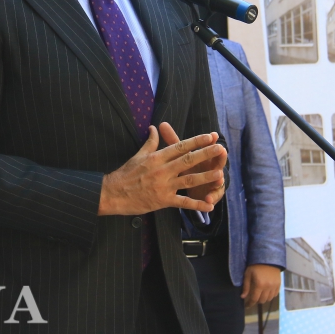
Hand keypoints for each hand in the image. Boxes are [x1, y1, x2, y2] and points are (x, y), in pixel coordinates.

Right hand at [98, 123, 225, 215]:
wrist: (113, 193)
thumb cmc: (126, 173)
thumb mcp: (138, 154)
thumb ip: (150, 142)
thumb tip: (154, 127)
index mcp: (157, 157)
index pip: (180, 146)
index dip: (196, 141)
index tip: (210, 136)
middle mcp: (162, 170)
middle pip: (188, 160)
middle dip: (206, 154)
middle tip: (221, 149)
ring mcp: (164, 186)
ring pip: (188, 180)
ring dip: (205, 178)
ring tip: (220, 175)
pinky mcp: (163, 200)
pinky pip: (182, 203)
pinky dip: (196, 205)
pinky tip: (209, 206)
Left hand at [240, 264, 281, 307]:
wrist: (268, 258)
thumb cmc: (255, 265)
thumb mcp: (248, 274)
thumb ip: (246, 286)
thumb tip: (243, 297)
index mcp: (259, 284)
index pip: (254, 299)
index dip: (250, 304)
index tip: (246, 306)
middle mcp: (268, 287)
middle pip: (262, 300)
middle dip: (256, 301)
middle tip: (253, 297)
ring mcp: (274, 286)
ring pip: (269, 299)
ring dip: (263, 299)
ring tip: (259, 295)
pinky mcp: (279, 285)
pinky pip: (275, 295)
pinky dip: (270, 296)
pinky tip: (266, 292)